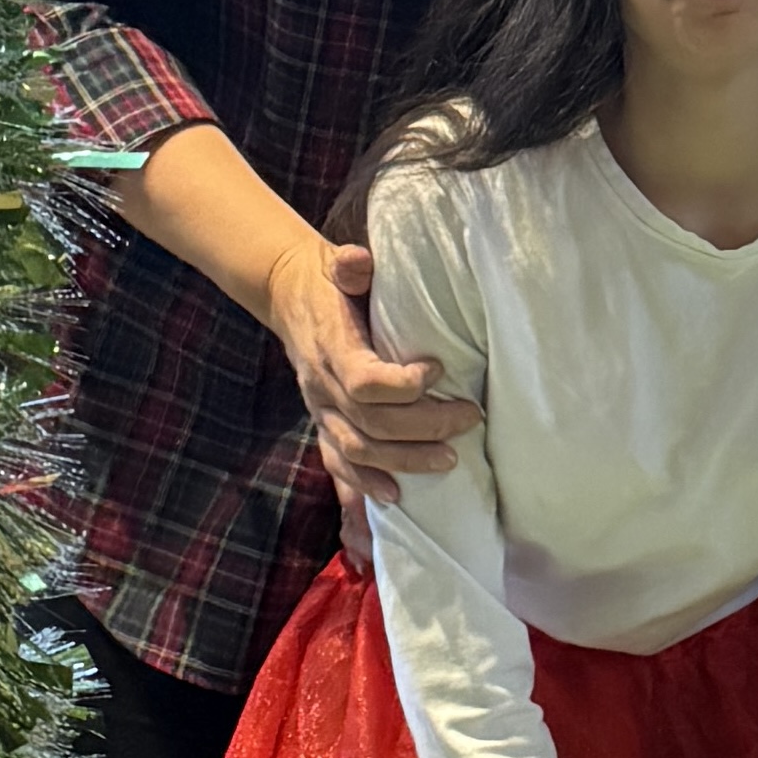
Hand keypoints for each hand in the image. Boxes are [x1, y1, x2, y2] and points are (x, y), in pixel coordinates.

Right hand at [262, 234, 479, 506]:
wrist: (288, 296)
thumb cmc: (328, 281)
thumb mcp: (336, 263)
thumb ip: (349, 265)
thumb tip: (358, 259)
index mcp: (330, 347)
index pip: (364, 381)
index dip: (403, 384)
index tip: (440, 369)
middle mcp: (322, 385)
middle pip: (372, 423)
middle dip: (425, 427)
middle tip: (469, 418)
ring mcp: (320, 410)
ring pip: (359, 451)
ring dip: (406, 461)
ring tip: (450, 460)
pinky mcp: (322, 423)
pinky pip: (338, 463)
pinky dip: (363, 485)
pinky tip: (394, 497)